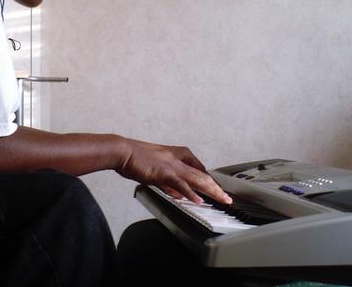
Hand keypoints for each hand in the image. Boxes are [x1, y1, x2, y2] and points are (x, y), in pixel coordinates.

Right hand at [116, 138, 231, 204]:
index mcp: (178, 155)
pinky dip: (191, 193)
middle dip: (216, 188)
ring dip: (211, 191)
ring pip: (197, 179)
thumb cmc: (137, 159)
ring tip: (222, 199)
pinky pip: (181, 185)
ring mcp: (172, 166)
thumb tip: (180, 195)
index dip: (210, 181)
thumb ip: (169, 184)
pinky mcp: (164, 173)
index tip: (218, 191)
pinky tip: (199, 200)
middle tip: (227, 198)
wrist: (124, 151)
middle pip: (202, 176)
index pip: (199, 169)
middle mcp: (178, 159)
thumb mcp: (157, 171)